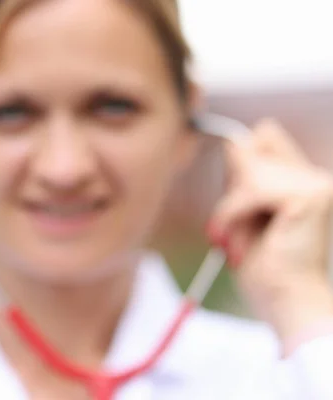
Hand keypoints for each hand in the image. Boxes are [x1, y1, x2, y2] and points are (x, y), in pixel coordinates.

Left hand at [208, 120, 332, 345]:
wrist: (287, 303)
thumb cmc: (267, 271)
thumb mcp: (244, 215)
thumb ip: (243, 182)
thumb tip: (235, 142)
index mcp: (303, 182)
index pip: (267, 136)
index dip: (242, 156)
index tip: (229, 194)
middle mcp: (316, 177)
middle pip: (253, 146)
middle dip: (234, 188)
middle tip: (233, 228)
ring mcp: (317, 183)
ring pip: (250, 171)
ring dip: (232, 206)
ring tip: (235, 238)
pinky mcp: (310, 196)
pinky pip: (251, 189)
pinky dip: (233, 213)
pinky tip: (235, 237)